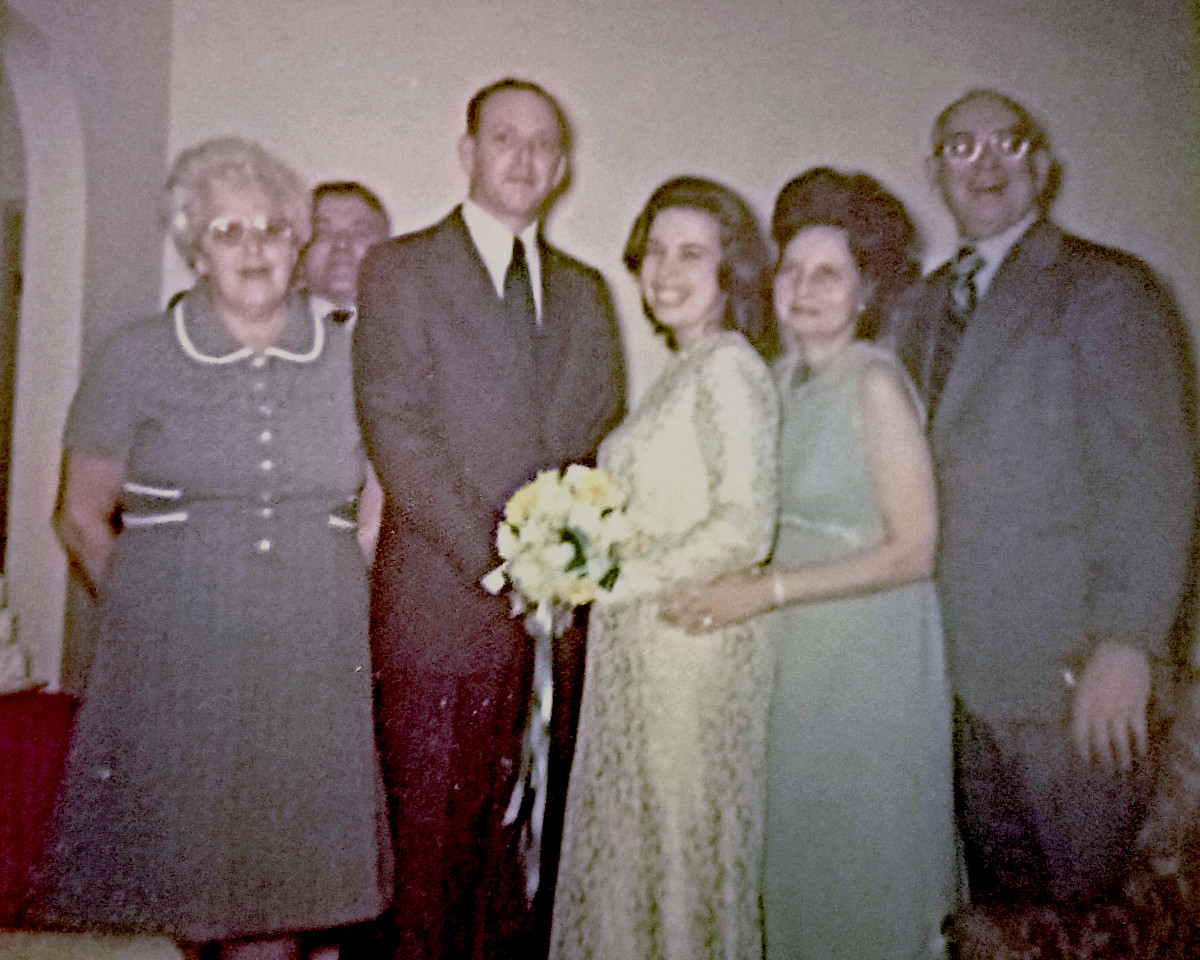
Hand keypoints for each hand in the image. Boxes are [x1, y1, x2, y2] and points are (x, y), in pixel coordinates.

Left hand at [659, 570, 772, 631]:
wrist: (767, 590)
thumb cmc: (748, 575)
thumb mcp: (726, 573)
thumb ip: (711, 579)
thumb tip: (697, 581)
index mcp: (709, 586)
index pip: (685, 594)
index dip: (671, 598)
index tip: (659, 599)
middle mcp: (710, 601)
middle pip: (685, 609)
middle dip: (670, 612)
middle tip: (658, 615)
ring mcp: (718, 613)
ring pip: (693, 620)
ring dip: (679, 622)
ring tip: (667, 623)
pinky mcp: (726, 621)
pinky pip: (707, 628)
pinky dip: (696, 630)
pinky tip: (687, 632)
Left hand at [1070, 643, 1149, 772]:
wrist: (1123, 652)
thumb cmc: (1098, 664)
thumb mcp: (1080, 681)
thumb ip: (1076, 698)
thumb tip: (1070, 715)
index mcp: (1082, 702)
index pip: (1079, 732)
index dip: (1081, 748)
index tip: (1084, 759)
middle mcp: (1099, 709)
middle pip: (1099, 740)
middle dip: (1102, 757)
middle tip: (1104, 770)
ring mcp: (1118, 710)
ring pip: (1119, 740)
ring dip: (1121, 756)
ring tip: (1122, 768)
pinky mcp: (1136, 708)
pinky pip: (1137, 731)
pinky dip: (1140, 744)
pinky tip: (1140, 753)